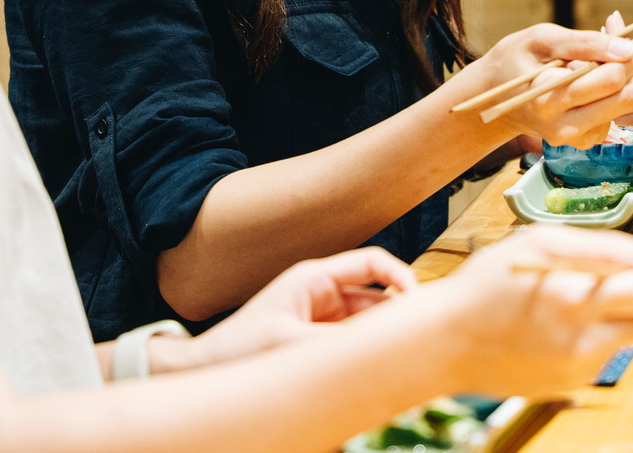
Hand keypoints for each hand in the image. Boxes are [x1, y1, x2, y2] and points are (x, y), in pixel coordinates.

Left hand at [183, 247, 417, 367]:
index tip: (420, 303)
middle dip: (400, 312)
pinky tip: (382, 366)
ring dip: (385, 333)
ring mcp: (323, 315)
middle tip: (423, 335)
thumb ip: (332, 343)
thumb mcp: (287, 343)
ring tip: (407, 354)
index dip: (402, 277)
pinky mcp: (320, 337)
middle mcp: (322, 292)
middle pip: (378, 294)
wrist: (209, 369)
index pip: (372, 264)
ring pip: (370, 319)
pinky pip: (356, 338)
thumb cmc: (238, 348)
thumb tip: (377, 346)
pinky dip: (370, 349)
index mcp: (314, 278)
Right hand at [413, 226, 632, 395]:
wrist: (444, 343)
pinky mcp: (571, 384)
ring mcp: (579, 368)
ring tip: (573, 301)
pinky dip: (590, 337)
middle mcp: (584, 340)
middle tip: (624, 280)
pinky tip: (554, 326)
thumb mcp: (540, 242)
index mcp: (576, 298)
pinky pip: (602, 355)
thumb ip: (602, 248)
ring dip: (618, 317)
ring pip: (630, 338)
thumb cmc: (485, 285)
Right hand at [451, 22, 632, 147]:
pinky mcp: (584, 141)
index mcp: (548, 98)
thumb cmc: (516, 61)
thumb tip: (627, 48)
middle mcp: (563, 125)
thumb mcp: (542, 39)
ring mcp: (575, 138)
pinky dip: (624, 95)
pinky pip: (619, 118)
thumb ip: (584, 43)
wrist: (496, 99)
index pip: (609, 80)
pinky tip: (613, 78)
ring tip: (626, 57)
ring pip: (628, 111)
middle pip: (625, 99)